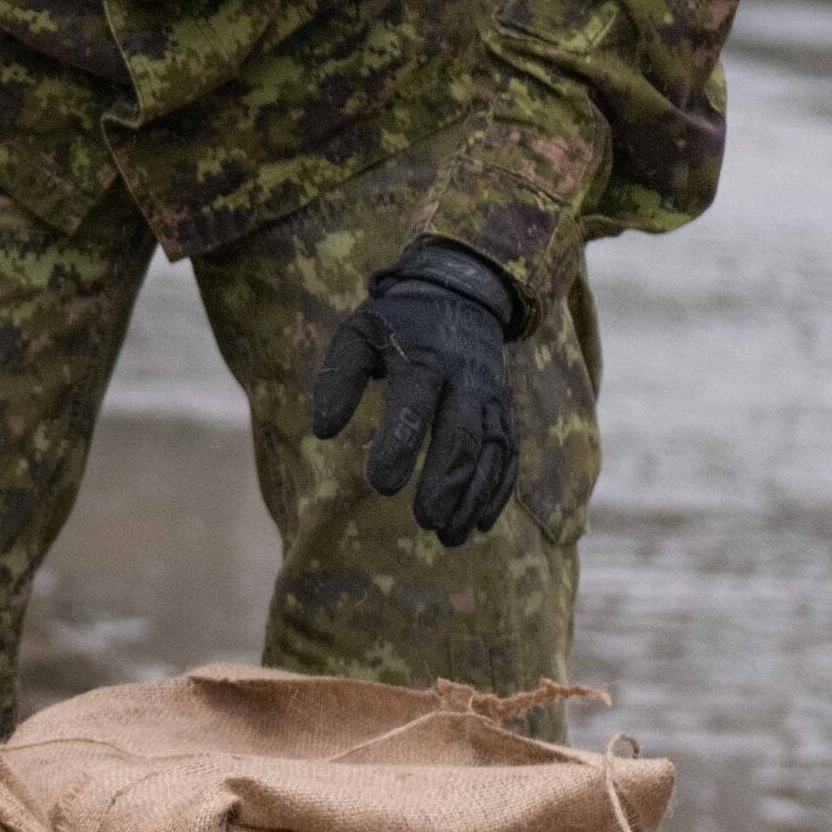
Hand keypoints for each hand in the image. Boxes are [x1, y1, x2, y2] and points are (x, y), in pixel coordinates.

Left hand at [309, 240, 519, 547]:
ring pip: (490, 451)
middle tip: (424, 521)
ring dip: (474, 496)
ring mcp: (490, 396)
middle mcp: (465, 378)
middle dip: (446, 480)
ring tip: (450, 536)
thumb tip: (323, 430)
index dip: (400, 444)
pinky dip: (498, 490)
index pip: (415, 403)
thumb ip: (337, 378)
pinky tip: (480, 523)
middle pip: (462, 433)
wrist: (459, 295)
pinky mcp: (504, 412)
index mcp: (423, 358)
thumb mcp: (357, 334)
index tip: (380, 485)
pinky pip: (508, 454)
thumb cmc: (396, 324)